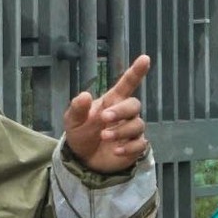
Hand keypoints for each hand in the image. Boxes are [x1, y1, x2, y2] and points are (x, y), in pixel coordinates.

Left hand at [62, 55, 151, 172]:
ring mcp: (131, 130)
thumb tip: (84, 95)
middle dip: (121, 111)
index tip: (145, 58)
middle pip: (134, 105)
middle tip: (104, 118)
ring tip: (104, 137)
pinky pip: (140, 144)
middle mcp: (124, 114)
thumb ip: (78, 108)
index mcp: (111, 101)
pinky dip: (128, 147)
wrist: (83, 159)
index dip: (136, 72)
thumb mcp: (73, 121)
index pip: (127, 84)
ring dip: (121, 131)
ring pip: (138, 125)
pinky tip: (116, 150)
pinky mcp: (134, 147)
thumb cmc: (81, 134)